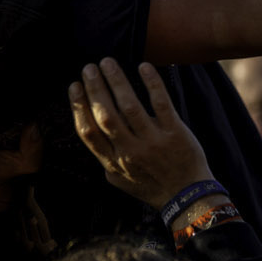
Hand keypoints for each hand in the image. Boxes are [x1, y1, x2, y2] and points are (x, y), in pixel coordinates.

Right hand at [70, 59, 213, 207]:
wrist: (187, 198)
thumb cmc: (151, 186)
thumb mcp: (120, 180)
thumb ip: (104, 157)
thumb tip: (88, 130)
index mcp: (113, 163)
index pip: (89, 132)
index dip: (78, 107)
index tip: (74, 86)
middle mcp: (130, 152)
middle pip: (105, 115)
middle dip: (94, 89)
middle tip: (88, 68)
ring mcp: (153, 142)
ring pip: (129, 106)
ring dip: (116, 81)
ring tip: (107, 62)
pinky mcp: (175, 133)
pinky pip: (160, 104)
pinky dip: (151, 83)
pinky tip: (143, 66)